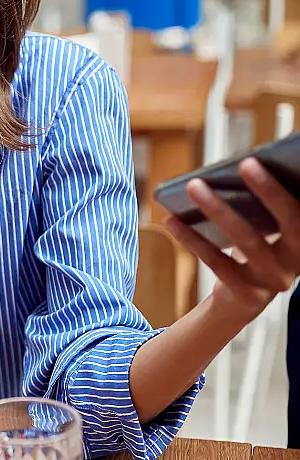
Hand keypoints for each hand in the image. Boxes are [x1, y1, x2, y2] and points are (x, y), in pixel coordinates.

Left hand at [164, 159, 299, 325]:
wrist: (244, 298)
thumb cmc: (258, 246)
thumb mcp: (269, 226)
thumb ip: (269, 203)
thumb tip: (247, 164)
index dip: (291, 188)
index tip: (277, 161)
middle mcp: (298, 260)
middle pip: (289, 220)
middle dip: (269, 190)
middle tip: (245, 163)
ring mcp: (273, 279)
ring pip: (246, 240)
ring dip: (218, 209)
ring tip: (194, 186)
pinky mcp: (246, 292)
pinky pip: (216, 261)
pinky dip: (192, 238)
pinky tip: (172, 219)